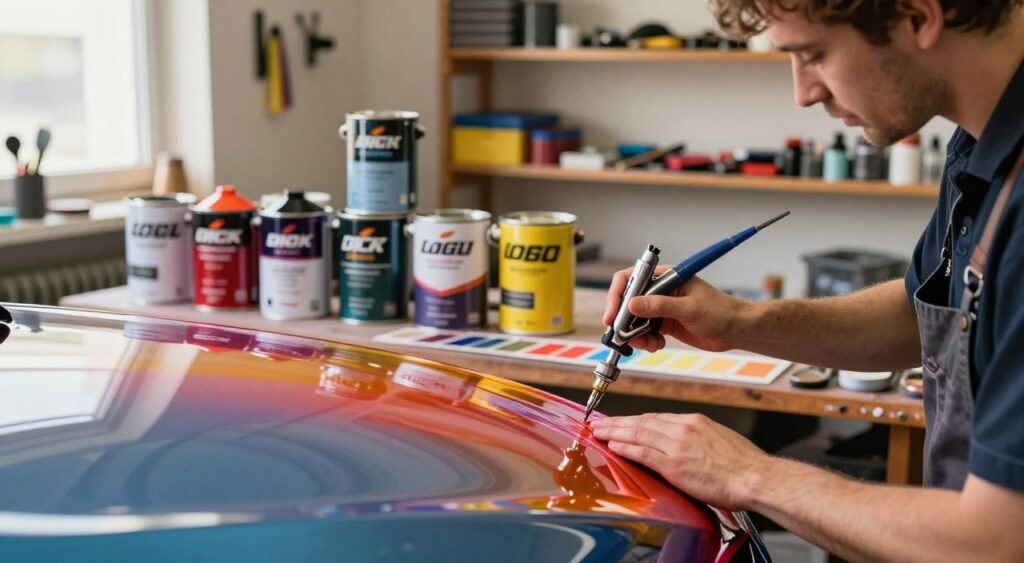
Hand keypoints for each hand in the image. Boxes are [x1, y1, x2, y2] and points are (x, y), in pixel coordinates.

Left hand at [590, 413, 770, 510]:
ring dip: (614, 432)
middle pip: (642, 422)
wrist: (755, 477)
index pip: (657, 418)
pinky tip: (613, 446)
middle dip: (618, 422)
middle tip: (599, 422)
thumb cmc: (744, 465)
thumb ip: (698, 439)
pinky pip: (642, 453)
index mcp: (694, 422)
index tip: (623, 422)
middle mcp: (683, 428)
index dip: (636, 421)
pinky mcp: (674, 464)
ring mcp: (677, 445)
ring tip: (598, 432)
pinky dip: (625, 448)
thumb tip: (686, 445)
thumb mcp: (719, 440)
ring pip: (637, 434)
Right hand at [602, 267, 751, 352]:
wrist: (737, 330)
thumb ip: (660, 306)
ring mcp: (662, 307)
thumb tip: (632, 304)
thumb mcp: (689, 308)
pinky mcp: (665, 323)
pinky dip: (645, 340)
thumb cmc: (720, 311)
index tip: (613, 315)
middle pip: (629, 301)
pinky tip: (656, 345)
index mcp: (666, 277)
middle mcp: (660, 290)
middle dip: (624, 320)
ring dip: (635, 334)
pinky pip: (645, 331)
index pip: (631, 279)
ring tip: (647, 344)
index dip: (618, 295)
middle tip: (624, 336)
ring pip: (635, 319)